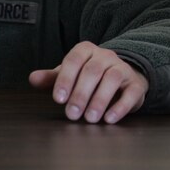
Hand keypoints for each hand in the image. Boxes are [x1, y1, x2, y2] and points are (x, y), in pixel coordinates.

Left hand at [28, 41, 147, 123]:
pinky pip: (131, 92)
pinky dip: (120, 107)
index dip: (65, 80)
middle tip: (72, 114)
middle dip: (80, 94)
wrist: (121, 78)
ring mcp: (123, 68)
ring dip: (99, 100)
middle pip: (92, 71)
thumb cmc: (87, 77)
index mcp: (85, 50)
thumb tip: (32, 79)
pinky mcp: (137, 84)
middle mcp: (105, 55)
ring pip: (112, 79)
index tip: (57, 100)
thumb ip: (51, 78)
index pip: (73, 61)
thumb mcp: (68, 75)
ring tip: (89, 119)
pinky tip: (109, 119)